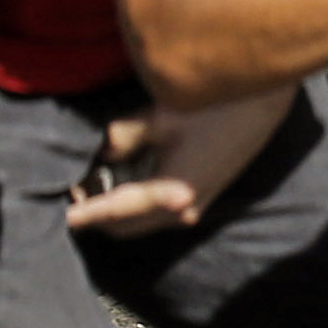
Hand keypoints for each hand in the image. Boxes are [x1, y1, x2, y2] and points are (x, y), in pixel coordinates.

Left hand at [66, 86, 296, 235]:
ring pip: (143, 220)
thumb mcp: (161, 117)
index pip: (114, 212)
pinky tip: (128, 174)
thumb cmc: (215, 104)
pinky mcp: (203, 195)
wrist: (265, 101)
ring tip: (96, 180)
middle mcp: (182, 210)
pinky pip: (159, 210)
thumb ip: (121, 138)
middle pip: (126, 226)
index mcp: (170, 194)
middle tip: (75, 190)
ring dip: (118, 207)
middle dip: (98, 213)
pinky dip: (138, 201)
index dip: (84, 213)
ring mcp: (196, 206)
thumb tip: (99, 154)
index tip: (62, 213)